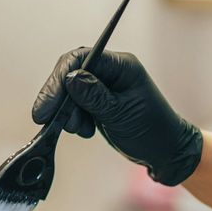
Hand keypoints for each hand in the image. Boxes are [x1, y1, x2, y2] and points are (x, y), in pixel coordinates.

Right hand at [32, 48, 202, 185]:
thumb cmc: (152, 131)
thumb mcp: (121, 114)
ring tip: (81, 130)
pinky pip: (75, 105)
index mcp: (121, 66)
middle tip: (46, 120)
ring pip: (69, 91)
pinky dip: (73, 119)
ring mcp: (103, 87)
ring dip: (67, 112)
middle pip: (70, 73)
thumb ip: (95, 96)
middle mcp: (111, 71)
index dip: (59, 79)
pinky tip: (86, 131)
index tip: (47, 107)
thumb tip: (70, 78)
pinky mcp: (97, 102)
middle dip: (58, 97)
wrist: (164, 151)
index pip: (81, 59)